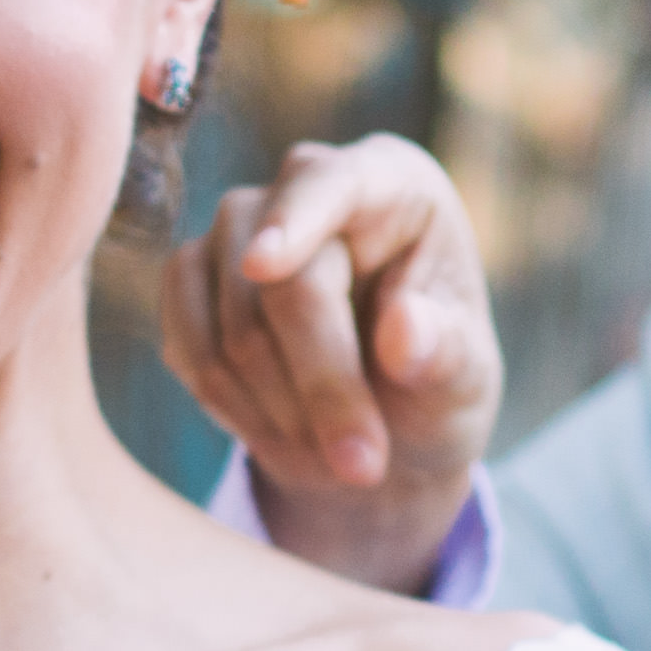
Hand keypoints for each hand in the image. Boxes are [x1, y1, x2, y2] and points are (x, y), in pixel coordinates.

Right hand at [157, 135, 501, 588]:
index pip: (335, 183)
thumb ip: (445, 354)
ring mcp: (238, 227)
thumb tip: (406, 333)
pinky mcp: (190, 274)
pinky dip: (230, 407)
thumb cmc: (433, 386)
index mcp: (394, 181)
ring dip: (280, 411)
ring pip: (229, 326)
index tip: (263, 265)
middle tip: (363, 468)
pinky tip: (279, 426)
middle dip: (321, 387)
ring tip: (333, 452)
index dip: (298, 220)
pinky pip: (186, 346)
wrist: (377, 427)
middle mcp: (306, 184)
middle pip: (283, 283)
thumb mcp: (464, 383)